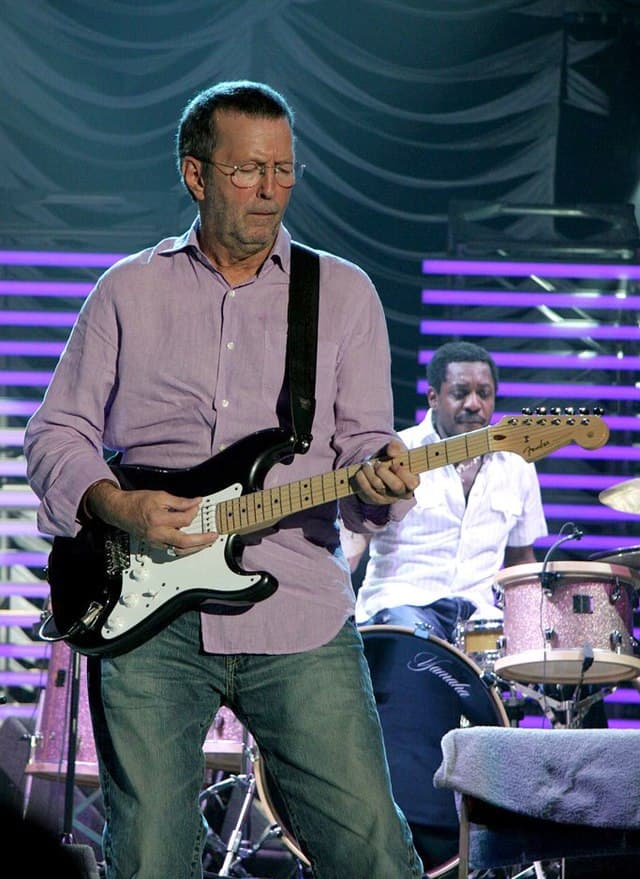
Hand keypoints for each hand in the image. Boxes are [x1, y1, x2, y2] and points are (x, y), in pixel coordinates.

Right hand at [83, 481, 217, 555]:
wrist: (120, 510)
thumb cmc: (137, 502)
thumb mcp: (160, 496)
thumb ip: (180, 501)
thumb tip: (196, 502)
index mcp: (159, 519)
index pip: (185, 519)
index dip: (194, 511)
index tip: (197, 505)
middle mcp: (157, 533)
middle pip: (184, 542)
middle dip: (202, 540)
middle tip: (213, 537)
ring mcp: (156, 542)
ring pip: (179, 550)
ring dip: (195, 548)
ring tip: (207, 543)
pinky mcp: (155, 545)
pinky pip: (172, 550)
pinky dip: (184, 548)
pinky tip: (192, 544)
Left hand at [351, 439, 418, 505]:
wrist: (374, 468)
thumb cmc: (389, 458)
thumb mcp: (393, 449)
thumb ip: (395, 446)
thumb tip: (392, 452)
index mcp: (412, 480)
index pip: (412, 483)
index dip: (402, 473)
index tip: (393, 465)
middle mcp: (403, 492)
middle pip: (396, 486)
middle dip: (384, 472)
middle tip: (377, 463)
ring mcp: (389, 497)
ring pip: (379, 486)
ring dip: (370, 473)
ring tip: (366, 465)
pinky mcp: (376, 499)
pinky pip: (368, 490)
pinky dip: (362, 479)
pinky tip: (361, 472)